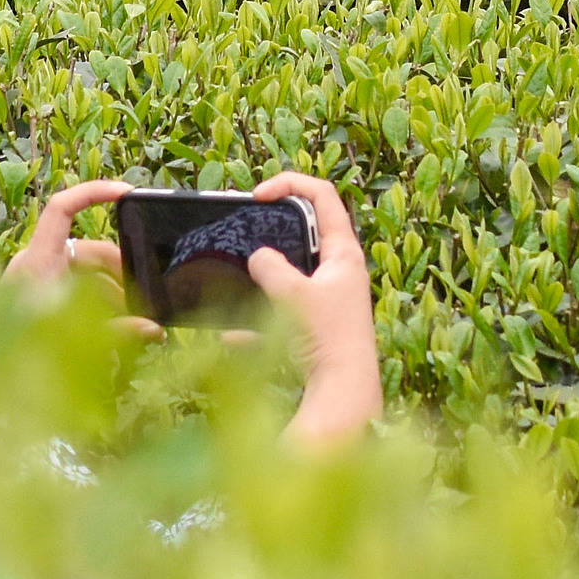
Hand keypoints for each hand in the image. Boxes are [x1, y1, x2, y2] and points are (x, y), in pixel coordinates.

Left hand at [6, 179, 153, 332]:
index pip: (62, 208)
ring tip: (135, 320)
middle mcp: (38, 265)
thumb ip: (118, 332)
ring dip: (113, 294)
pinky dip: (97, 305)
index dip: (93, 192)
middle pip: (90, 251)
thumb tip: (154, 331)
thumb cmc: (20, 352)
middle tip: (146, 295)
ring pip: (87, 275)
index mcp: (39, 260)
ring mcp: (39, 283)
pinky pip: (76, 291)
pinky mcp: (42, 301)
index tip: (127, 192)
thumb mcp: (73, 337)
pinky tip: (117, 327)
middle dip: (121, 272)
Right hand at [244, 171, 382, 446]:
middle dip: (273, 231)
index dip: (290, 183)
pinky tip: (234, 338)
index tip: (258, 195)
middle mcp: (341, 272)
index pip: (322, 196)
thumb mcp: (292, 295)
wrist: (344, 395)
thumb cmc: (328, 339)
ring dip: (264, 279)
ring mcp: (330, 299)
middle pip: (306, 232)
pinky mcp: (317, 327)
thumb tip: (257, 257)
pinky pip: (282, 315)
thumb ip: (269, 268)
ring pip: (291, 275)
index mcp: (344, 253)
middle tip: (247, 229)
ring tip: (240, 282)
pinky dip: (259, 323)